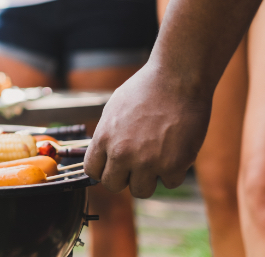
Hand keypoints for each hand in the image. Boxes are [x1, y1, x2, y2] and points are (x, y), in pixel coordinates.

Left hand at [84, 61, 211, 197]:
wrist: (177, 79)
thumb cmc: (146, 89)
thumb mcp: (114, 110)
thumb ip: (107, 136)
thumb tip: (104, 156)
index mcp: (104, 138)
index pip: (92, 171)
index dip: (103, 170)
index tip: (113, 165)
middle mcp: (122, 153)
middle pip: (113, 185)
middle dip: (124, 177)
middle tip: (136, 164)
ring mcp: (148, 162)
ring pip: (141, 191)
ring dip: (149, 178)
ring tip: (156, 156)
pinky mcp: (174, 165)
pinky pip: (170, 183)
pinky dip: (174, 171)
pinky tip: (175, 150)